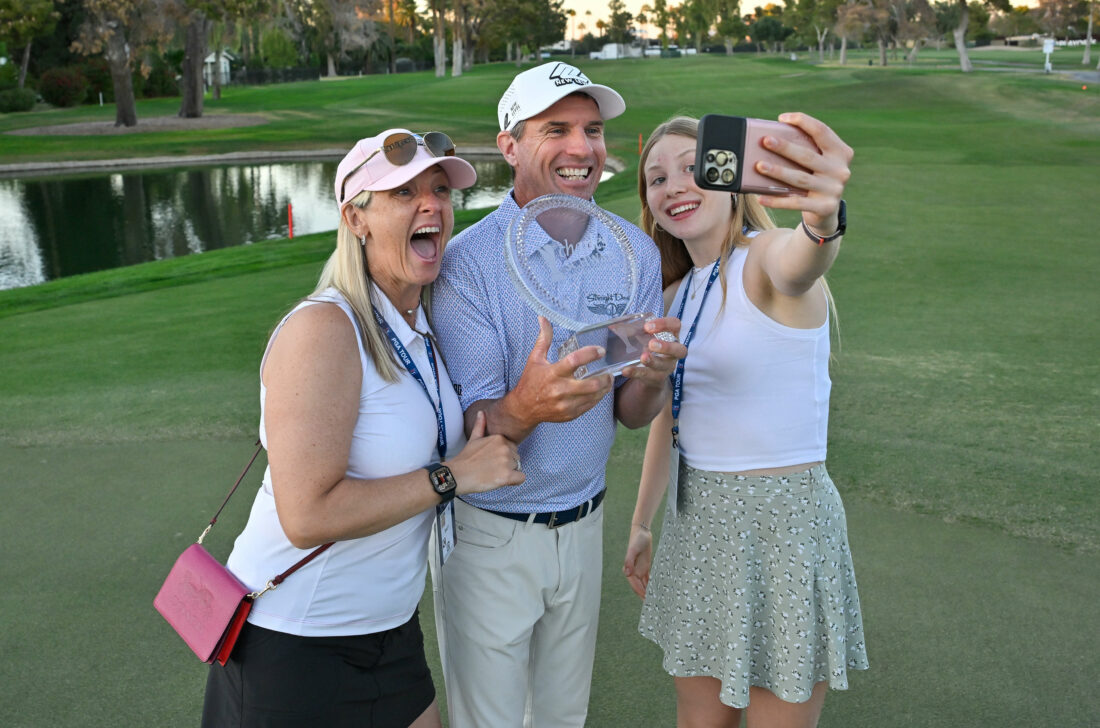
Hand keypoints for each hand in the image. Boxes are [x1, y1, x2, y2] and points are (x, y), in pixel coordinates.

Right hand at [447, 410, 524, 493]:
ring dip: (510, 473)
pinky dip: (515, 481)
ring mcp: (506, 462)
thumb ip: (480, 426)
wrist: (458, 475)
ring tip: (494, 474)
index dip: (504, 456)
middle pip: (516, 458)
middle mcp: (505, 448)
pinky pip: (521, 478)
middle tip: (492, 468)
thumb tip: (481, 412)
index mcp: (499, 438)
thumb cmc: (465, 459)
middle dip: (508, 464)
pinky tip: (503, 481)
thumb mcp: (473, 439)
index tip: (492, 461)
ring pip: (518, 468)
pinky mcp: (506, 476)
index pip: (512, 448)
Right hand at [506, 316, 613, 428]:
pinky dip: (597, 398)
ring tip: (607, 380)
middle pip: (590, 384)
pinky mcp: (569, 414)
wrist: (523, 409)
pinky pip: (589, 406)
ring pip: (593, 396)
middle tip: (609, 370)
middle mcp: (559, 389)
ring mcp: (565, 404)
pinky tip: (599, 391)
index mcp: (552, 373)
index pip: (574, 361)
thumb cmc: (530, 381)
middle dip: (604, 377)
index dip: (590, 354)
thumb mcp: (535, 358)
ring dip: (604, 387)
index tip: (600, 350)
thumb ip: (543, 339)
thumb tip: (543, 318)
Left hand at [620, 317, 686, 387]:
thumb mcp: (644, 337)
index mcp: (671, 336)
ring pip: (663, 365)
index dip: (665, 324)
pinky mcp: (657, 378)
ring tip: (642, 357)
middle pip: (679, 350)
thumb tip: (614, 327)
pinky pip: (648, 376)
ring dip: (652, 361)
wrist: (650, 372)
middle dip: (666, 346)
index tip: (648, 326)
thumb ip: (634, 331)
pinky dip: (636, 372)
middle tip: (651, 344)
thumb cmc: (648, 348)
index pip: (675, 325)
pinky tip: (626, 370)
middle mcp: (673, 353)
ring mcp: (667, 367)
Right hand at [622, 524, 652, 598]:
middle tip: (651, 604)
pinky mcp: (645, 566)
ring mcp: (639, 569)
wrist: (642, 532)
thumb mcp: (633, 550)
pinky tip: (656, 590)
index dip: (639, 591)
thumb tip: (626, 573)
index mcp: (629, 569)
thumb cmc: (636, 540)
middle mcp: (633, 571)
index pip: (634, 583)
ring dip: (647, 591)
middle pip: (638, 586)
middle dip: (643, 594)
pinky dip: (650, 584)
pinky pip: (648, 578)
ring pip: (643, 584)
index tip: (645, 598)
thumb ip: (629, 561)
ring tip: (654, 600)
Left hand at [754, 112, 852, 234]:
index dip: (803, 121)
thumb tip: (771, 139)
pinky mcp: (825, 207)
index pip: (822, 131)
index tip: (782, 118)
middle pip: (808, 156)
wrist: (826, 213)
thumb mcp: (817, 163)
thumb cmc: (815, 179)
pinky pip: (796, 203)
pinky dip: (777, 200)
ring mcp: (834, 189)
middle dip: (785, 147)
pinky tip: (761, 198)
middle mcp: (840, 170)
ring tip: (759, 166)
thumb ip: (804, 150)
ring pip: (800, 179)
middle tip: (765, 140)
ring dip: (778, 172)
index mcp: (841, 152)